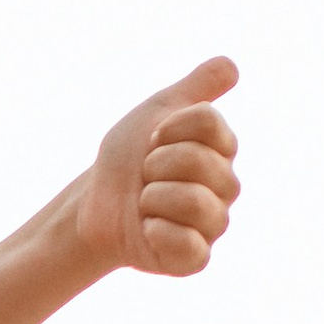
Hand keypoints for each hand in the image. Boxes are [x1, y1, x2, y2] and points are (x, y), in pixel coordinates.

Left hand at [72, 57, 242, 278]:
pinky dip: (159, 233)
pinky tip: (148, 229)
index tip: (153, 141)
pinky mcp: (195, 258)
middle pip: (199, 161)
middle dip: (156, 165)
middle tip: (145, 177)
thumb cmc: (126, 161)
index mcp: (222, 151)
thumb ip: (195, 88)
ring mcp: (212, 224)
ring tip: (145, 204)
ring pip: (195, 202)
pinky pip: (190, 245)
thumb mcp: (156, 112)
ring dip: (153, 198)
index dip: (169, 129)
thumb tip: (231, 65)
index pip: (208, 123)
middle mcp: (226, 187)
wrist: (93, 206)